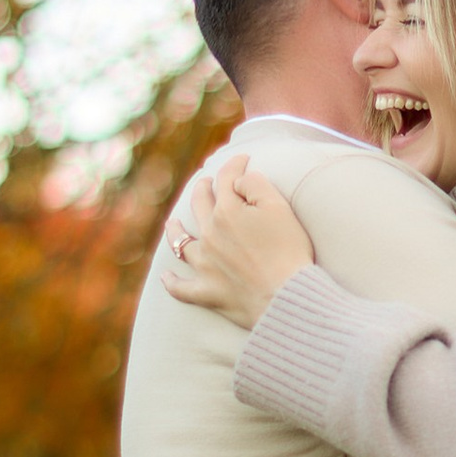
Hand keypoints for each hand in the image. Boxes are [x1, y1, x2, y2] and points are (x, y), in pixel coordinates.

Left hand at [160, 154, 316, 328]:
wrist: (286, 297)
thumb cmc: (288, 252)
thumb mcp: (279, 208)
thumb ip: (255, 185)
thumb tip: (237, 182)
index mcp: (227, 211)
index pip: (226, 179)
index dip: (234, 165)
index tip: (243, 160)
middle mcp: (209, 234)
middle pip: (199, 204)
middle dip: (203, 189)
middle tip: (207, 183)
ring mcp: (205, 264)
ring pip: (181, 243)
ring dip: (175, 230)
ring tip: (173, 223)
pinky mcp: (207, 292)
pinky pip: (181, 288)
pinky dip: (172, 282)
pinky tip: (166, 277)